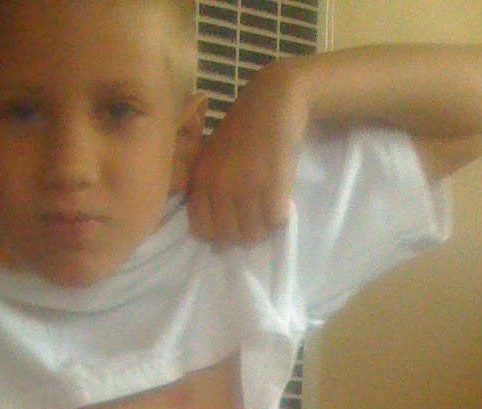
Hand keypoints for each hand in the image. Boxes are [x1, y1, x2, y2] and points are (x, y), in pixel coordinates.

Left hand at [186, 57, 309, 244]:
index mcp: (201, 179)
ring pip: (253, 233)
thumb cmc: (243, 127)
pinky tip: (280, 202)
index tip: (231, 224)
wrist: (274, 97)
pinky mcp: (274, 182)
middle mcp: (219, 185)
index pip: (202, 231)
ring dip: (262, 228)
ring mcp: (246, 185)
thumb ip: (206, 186)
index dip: (218, 234)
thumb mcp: (211, 154)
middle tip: (253, 219)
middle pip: (229, 238)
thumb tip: (210, 230)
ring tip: (267, 210)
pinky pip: (275, 221)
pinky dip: (279, 218)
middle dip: (242, 235)